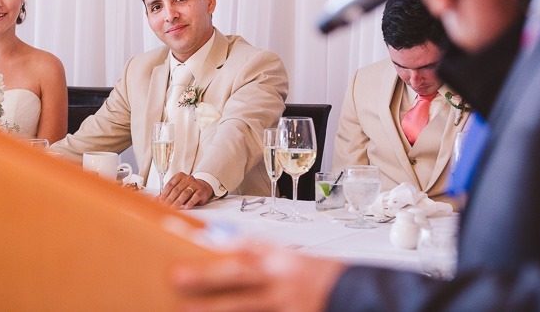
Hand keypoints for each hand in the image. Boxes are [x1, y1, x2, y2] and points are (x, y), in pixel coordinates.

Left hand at [159, 172, 213, 208]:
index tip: (160, 202)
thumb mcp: (177, 189)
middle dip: (169, 199)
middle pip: (176, 190)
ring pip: (185, 193)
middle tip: (164, 207)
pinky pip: (195, 197)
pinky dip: (190, 203)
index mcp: (180, 176)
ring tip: (173, 208)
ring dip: (178, 202)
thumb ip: (167, 193)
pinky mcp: (201, 190)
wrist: (203, 188)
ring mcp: (195, 184)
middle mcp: (187, 178)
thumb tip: (155, 200)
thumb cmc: (187, 189)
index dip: (164, 194)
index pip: (170, 185)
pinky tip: (185, 207)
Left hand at [170, 243, 346, 311]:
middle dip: (208, 273)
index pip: (243, 245)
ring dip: (215, 306)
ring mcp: (288, 302)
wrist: (361, 295)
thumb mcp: (293, 263)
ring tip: (187, 308)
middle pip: (241, 272)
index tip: (183, 235)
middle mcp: (284, 277)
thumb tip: (224, 250)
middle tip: (177, 275)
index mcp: (282, 257)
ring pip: (245, 304)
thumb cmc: (322, 279)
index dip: (213, 241)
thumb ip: (262, 257)